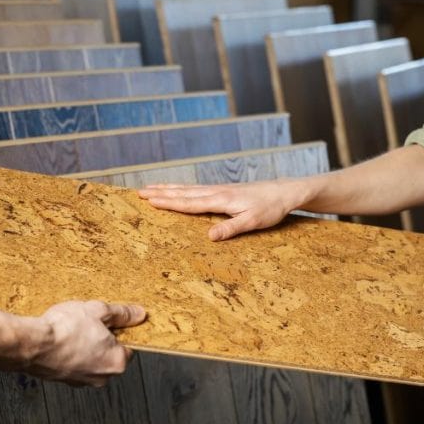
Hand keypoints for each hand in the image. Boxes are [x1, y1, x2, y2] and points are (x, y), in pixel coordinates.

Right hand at [22, 300, 145, 386]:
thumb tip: (138, 314)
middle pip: (110, 354)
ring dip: (85, 346)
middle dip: (102, 339)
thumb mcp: (98, 311)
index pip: (129, 346)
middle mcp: (103, 377)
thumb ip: (122, 314)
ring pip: (91, 360)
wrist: (32, 344)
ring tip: (72, 329)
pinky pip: (74, 364)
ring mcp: (82, 381)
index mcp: (117, 362)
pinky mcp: (64, 381)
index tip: (108, 322)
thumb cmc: (65, 329)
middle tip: (89, 323)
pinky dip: (70, 353)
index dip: (119, 331)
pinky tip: (61, 339)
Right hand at [138, 179, 306, 240]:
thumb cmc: (270, 208)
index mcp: (220, 200)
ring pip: (188, 189)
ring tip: (151, 187)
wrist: (283, 192)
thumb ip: (231, 228)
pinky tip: (178, 189)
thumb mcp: (253, 221)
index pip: (189, 203)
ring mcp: (219, 190)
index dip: (168, 203)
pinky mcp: (223, 190)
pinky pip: (196, 189)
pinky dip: (182, 188)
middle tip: (139, 192)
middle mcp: (216, 192)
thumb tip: (209, 237)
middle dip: (161, 192)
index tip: (149, 200)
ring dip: (168, 188)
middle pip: (183, 193)